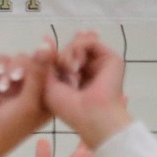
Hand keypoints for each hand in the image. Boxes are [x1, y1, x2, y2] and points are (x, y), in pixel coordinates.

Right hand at [0, 48, 53, 156]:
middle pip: (39, 60)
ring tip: (3, 84)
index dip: (55, 57)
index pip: (60, 69)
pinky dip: (1, 66)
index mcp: (52, 97)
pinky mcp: (3, 82)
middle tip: (16, 77)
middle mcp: (38, 89)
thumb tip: (46, 45)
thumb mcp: (29, 102)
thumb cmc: (9, 127)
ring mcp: (20, 85)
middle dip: (26, 65)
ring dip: (11, 68)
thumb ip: (38, 73)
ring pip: (21, 60)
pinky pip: (6, 63)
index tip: (46, 49)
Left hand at [44, 31, 133, 147]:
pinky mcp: (111, 59)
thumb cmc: (68, 108)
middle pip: (75, 48)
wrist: (90, 115)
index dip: (57, 50)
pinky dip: (78, 49)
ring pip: (81, 44)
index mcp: (76, 79)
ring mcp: (100, 64)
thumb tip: (45, 40)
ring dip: (69, 53)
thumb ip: (46, 64)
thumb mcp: (48, 86)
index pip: (67, 57)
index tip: (46, 43)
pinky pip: (90, 43)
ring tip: (68, 69)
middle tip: (65, 68)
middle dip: (65, 52)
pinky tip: (74, 66)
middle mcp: (89, 70)